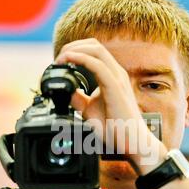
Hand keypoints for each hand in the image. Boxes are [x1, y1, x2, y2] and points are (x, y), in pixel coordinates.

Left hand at [55, 38, 165, 168]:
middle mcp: (116, 73)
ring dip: (74, 50)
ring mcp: (117, 79)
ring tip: (60, 60)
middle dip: (72, 46)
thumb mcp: (90, 111)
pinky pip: (97, 66)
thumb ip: (78, 99)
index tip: (59, 62)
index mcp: (112, 77)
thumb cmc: (116, 128)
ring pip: (96, 50)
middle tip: (57, 59)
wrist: (132, 142)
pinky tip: (68, 62)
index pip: (94, 52)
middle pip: (94, 45)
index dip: (75, 51)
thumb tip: (66, 92)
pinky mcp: (116, 88)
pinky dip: (80, 59)